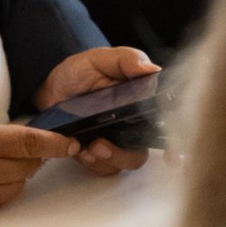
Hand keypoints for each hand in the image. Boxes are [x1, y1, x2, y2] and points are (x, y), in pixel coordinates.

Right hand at [0, 106, 78, 219]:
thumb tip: (6, 132)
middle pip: (30, 166)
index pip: (30, 143)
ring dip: (20, 173)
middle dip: (36, 155)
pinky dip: (5, 187)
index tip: (71, 142)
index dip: (56, 143)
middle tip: (28, 145)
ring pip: (19, 185)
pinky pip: (3, 199)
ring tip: (3, 160)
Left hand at [32, 46, 159, 177]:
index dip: (174, 145)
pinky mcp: (97, 152)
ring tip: (87, 148)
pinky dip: (91, 163)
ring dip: (106, 160)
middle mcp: (132, 126)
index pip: (165, 126)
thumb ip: (126, 60)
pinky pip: (102, 167)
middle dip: (124, 155)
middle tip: (100, 146)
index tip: (171, 157)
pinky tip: (80, 149)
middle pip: (141, 152)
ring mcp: (115, 141)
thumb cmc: (80, 72)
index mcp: (140, 103)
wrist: (51, 87)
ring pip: (122, 163)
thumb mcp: (101, 59)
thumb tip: (151, 69)